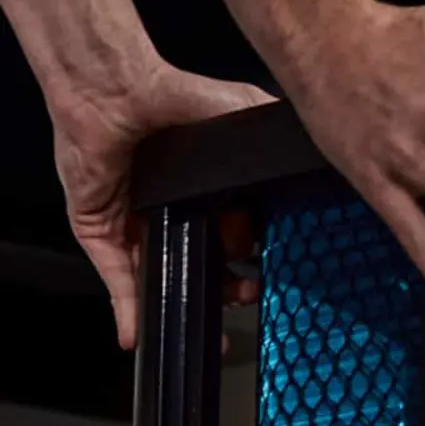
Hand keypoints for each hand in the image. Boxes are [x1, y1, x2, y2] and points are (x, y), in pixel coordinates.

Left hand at [50, 63, 273, 347]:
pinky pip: (118, 281)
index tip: (267, 273)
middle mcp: (169, 211)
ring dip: (188, 308)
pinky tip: (142, 337)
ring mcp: (135, 225)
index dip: (249, 262)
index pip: (231, 241)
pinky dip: (130, 312)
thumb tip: (321, 148)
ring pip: (165, 281)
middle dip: (227, 292)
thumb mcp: (243, 112)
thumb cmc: (174, 93)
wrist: (120, 89)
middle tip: (248, 295)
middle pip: (202, 267)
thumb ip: (273, 134)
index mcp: (201, 192)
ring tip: (213, 326)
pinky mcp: (102, 233)